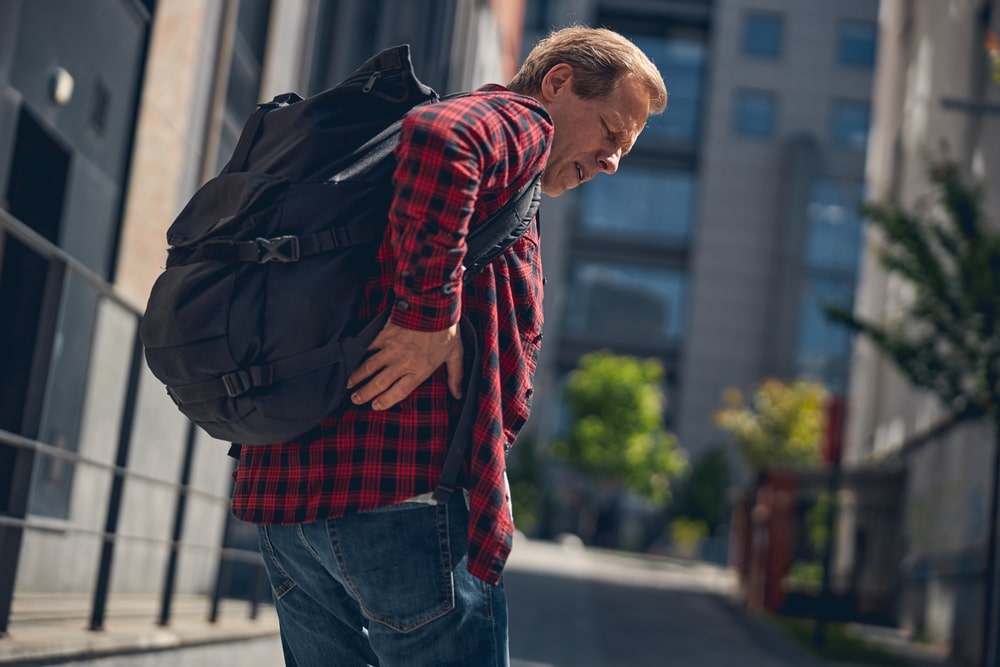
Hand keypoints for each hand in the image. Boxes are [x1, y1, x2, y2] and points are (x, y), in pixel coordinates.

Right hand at [346, 320, 463, 409]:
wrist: (434, 305)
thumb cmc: (446, 330)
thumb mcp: (455, 354)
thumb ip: (455, 376)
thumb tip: (458, 395)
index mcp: (420, 370)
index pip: (398, 392)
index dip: (385, 401)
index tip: (375, 406)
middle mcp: (403, 363)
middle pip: (379, 383)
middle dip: (365, 393)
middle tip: (356, 400)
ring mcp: (391, 349)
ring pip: (369, 367)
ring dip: (357, 377)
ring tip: (348, 385)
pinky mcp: (384, 335)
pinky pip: (368, 347)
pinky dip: (358, 354)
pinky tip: (350, 360)